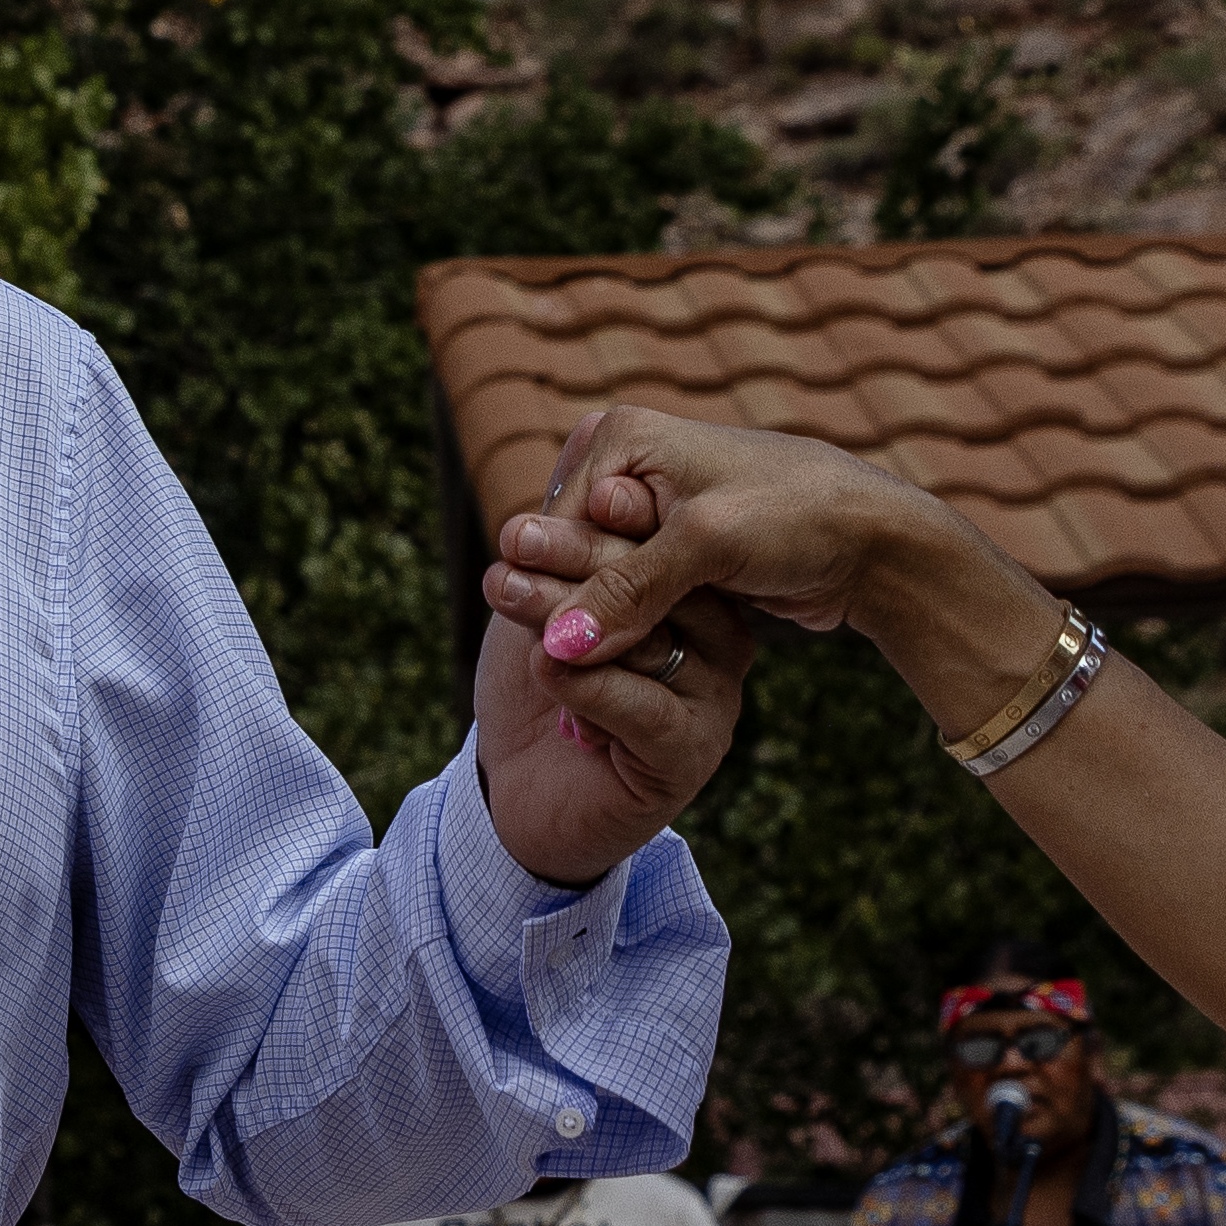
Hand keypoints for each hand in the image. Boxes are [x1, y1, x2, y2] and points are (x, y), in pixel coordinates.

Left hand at [467, 410, 759, 883]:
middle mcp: (719, 641)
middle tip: (513, 539)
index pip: (662, 541)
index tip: (540, 506)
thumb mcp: (544, 596)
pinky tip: (546, 667)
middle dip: (578, 556)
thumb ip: (569, 534)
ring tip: (506, 593)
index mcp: (694, 591)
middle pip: (660, 585)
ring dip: (568, 614)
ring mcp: (713, 699)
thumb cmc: (534, 685)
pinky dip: (586, 683)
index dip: (600, 517)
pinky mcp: (690, 753)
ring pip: (650, 639)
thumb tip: (580, 435)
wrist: (515, 790)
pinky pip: (647, 707)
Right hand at [486, 407, 1067, 735]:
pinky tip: (640, 660)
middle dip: (584, 611)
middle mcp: (625, 466)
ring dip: (610, 627)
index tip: (571, 650)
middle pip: (571, 556)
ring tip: (620, 664)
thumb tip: (557, 646)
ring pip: (600, 582)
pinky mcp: (673, 549)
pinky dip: (635, 629)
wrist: (876, 540)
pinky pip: (631, 596)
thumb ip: (626, 592)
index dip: (561, 592)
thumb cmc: (799, 516)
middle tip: (594, 666)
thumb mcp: (706, 547)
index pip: (553, 529)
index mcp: (619, 437)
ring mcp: (649, 509)